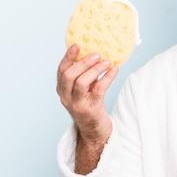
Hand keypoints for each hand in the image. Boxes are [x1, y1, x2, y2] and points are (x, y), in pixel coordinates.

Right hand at [56, 44, 117, 172]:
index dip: (68, 57)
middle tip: (97, 54)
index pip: (61, 71)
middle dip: (83, 62)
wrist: (94, 131)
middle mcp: (66, 97)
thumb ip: (84, 74)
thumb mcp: (84, 89)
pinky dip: (107, 78)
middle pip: (69, 75)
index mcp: (62, 90)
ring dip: (95, 69)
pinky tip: (115, 70)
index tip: (77, 45)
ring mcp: (77, 105)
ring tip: (107, 62)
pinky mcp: (91, 109)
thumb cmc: (90, 105)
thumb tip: (95, 52)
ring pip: (81, 83)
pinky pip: (99, 90)